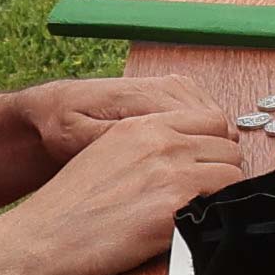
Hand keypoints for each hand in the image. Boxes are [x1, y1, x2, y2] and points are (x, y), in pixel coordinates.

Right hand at [0, 94, 247, 274]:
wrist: (44, 238)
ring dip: (222, 194)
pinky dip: (215, 216)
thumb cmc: (71, 206)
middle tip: (205, 194)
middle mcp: (162, 142)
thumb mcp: (108, 152)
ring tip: (198, 212)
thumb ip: (150, 145)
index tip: (210, 166)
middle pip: (228, 147)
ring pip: (232, 174)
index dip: (216, 146)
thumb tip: (188, 152)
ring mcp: (172, 172)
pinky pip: (223, 203)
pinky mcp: (175, 207)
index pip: (212, 120)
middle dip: (222, 170)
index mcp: (145, 125)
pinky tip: (192, 226)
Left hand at [16, 71, 209, 169]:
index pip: (210, 125)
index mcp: (146, 98)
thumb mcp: (79, 140)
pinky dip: (203, 138)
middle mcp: (165, 86)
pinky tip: (185, 158)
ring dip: (210, 147)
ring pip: (217, 121)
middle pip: (219, 124)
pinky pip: (206, 117)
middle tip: (197, 187)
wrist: (55, 107)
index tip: (204, 187)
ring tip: (190, 175)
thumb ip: (117, 142)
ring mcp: (172, 86)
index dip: (214, 160)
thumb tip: (156, 150)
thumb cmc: (64, 126)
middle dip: (214, 156)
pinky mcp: (173, 90)